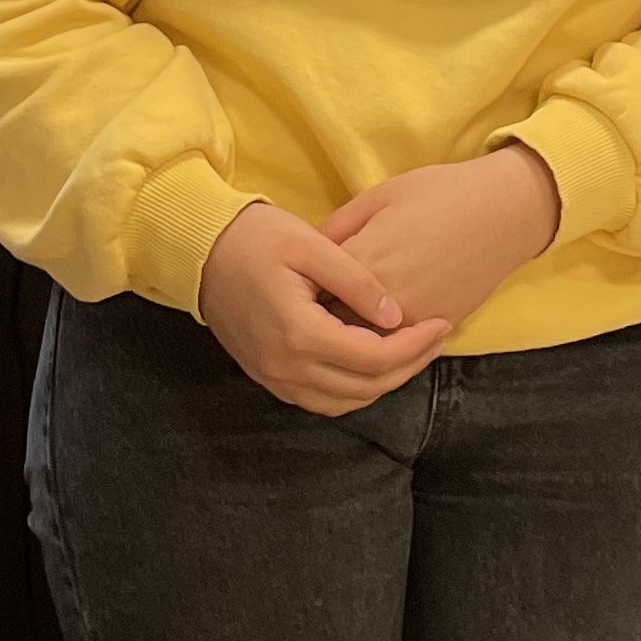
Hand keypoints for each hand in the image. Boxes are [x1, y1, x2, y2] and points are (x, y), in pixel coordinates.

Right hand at [196, 203, 450, 416]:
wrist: (199, 250)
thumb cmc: (254, 238)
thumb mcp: (312, 244)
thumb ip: (357, 282)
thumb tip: (396, 315)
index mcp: (300, 333)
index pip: (375, 357)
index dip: (415, 345)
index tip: (441, 323)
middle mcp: (286, 367)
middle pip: (366, 387)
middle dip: (410, 365)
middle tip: (436, 337)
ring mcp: (273, 377)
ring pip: (345, 402)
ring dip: (384, 383)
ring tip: (411, 350)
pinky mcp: (267, 377)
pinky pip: (320, 400)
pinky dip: (353, 389)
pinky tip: (372, 362)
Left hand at [320, 145, 561, 334]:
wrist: (505, 211)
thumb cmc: (441, 193)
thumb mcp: (381, 195)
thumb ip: (339, 226)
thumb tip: (309, 251)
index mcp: (363, 260)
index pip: (312, 291)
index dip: (303, 289)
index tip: (299, 284)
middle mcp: (383, 299)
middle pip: (333, 323)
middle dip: (322, 316)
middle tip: (316, 306)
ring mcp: (413, 319)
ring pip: (364, 342)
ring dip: (352, 333)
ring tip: (344, 316)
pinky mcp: (437, 329)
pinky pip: (398, 345)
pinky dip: (384, 338)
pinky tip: (380, 321)